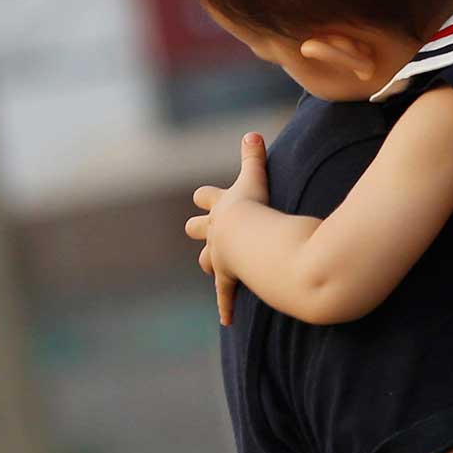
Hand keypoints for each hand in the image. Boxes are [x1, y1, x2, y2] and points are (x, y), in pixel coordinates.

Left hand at [184, 133, 268, 325]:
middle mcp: (215, 233)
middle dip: (199, 228)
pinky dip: (226, 306)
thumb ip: (254, 157)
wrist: (250, 238)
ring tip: (211, 266)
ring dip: (209, 262)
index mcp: (221, 210)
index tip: (202, 197)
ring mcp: (220, 257)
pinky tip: (226, 320)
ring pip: (206, 261)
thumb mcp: (253, 179)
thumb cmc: (255, 208)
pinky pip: (226, 294)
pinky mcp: (230, 277)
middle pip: (198, 229)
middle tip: (197, 229)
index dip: (206, 197)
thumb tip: (252, 132)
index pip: (207, 199)